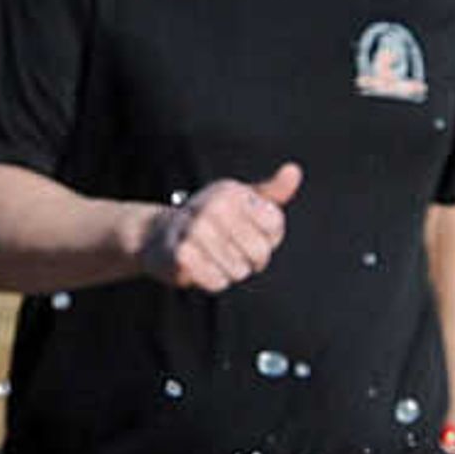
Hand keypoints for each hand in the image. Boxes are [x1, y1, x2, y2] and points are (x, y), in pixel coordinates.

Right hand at [140, 163, 300, 292]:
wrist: (160, 234)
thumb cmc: (210, 220)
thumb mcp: (243, 201)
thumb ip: (272, 192)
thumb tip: (294, 171)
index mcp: (232, 192)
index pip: (275, 226)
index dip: (267, 238)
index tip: (247, 231)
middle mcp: (213, 205)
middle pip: (260, 253)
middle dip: (249, 259)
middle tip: (228, 248)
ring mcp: (195, 229)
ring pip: (239, 270)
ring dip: (228, 271)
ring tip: (211, 255)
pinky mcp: (181, 254)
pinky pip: (217, 282)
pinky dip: (212, 281)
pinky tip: (199, 266)